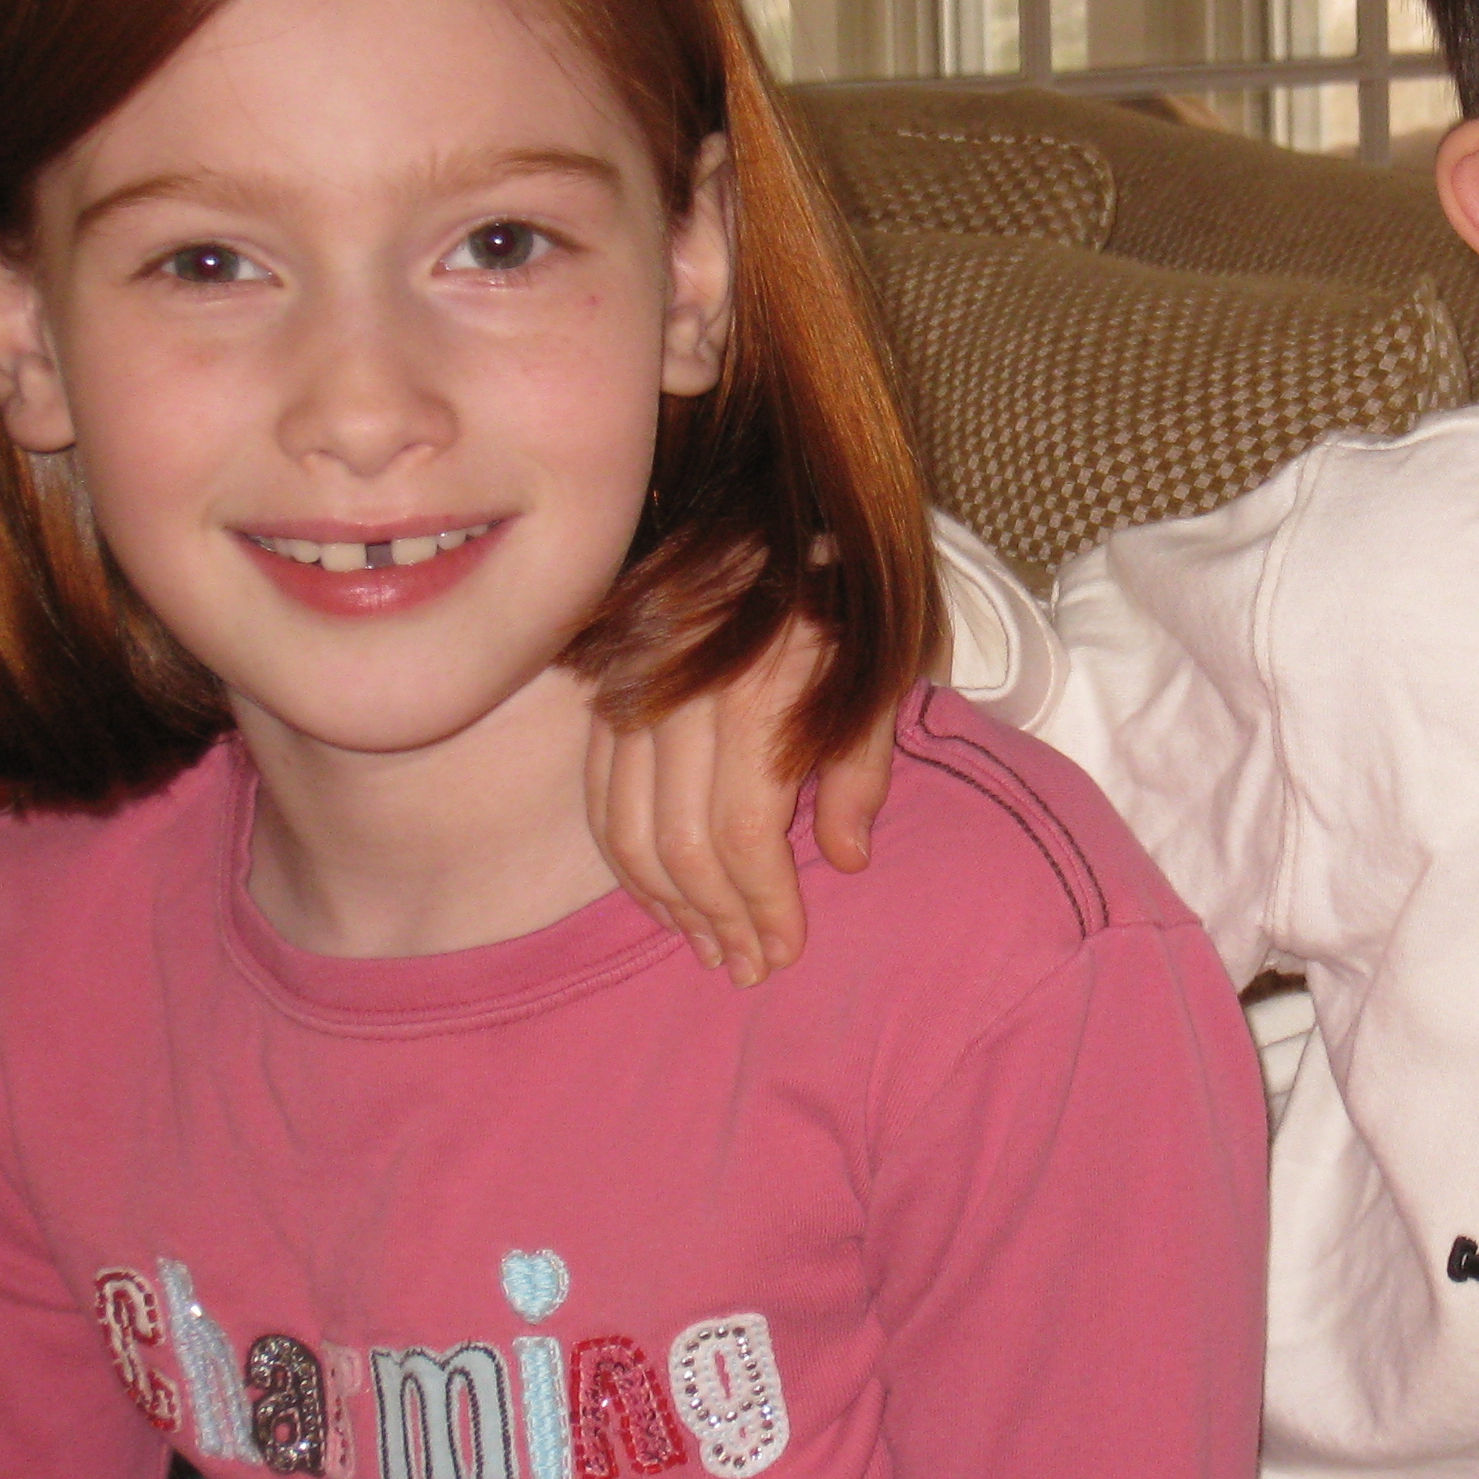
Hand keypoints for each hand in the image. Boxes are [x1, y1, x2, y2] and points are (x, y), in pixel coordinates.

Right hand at [586, 616, 897, 982]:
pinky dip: (621, 858)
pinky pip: (597, 796)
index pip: (745, 834)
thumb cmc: (844, 598)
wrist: (774, 512)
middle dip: (716, 919)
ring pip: (626, 830)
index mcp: (758, 692)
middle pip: (680, 844)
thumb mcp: (882, 674)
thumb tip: (845, 861)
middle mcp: (682, 697)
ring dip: (664, 904)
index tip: (785, 949)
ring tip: (705, 946)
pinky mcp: (603, 694)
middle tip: (745, 966)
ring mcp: (632, 694)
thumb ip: (864, 769)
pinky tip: (658, 896)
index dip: (765, 904)